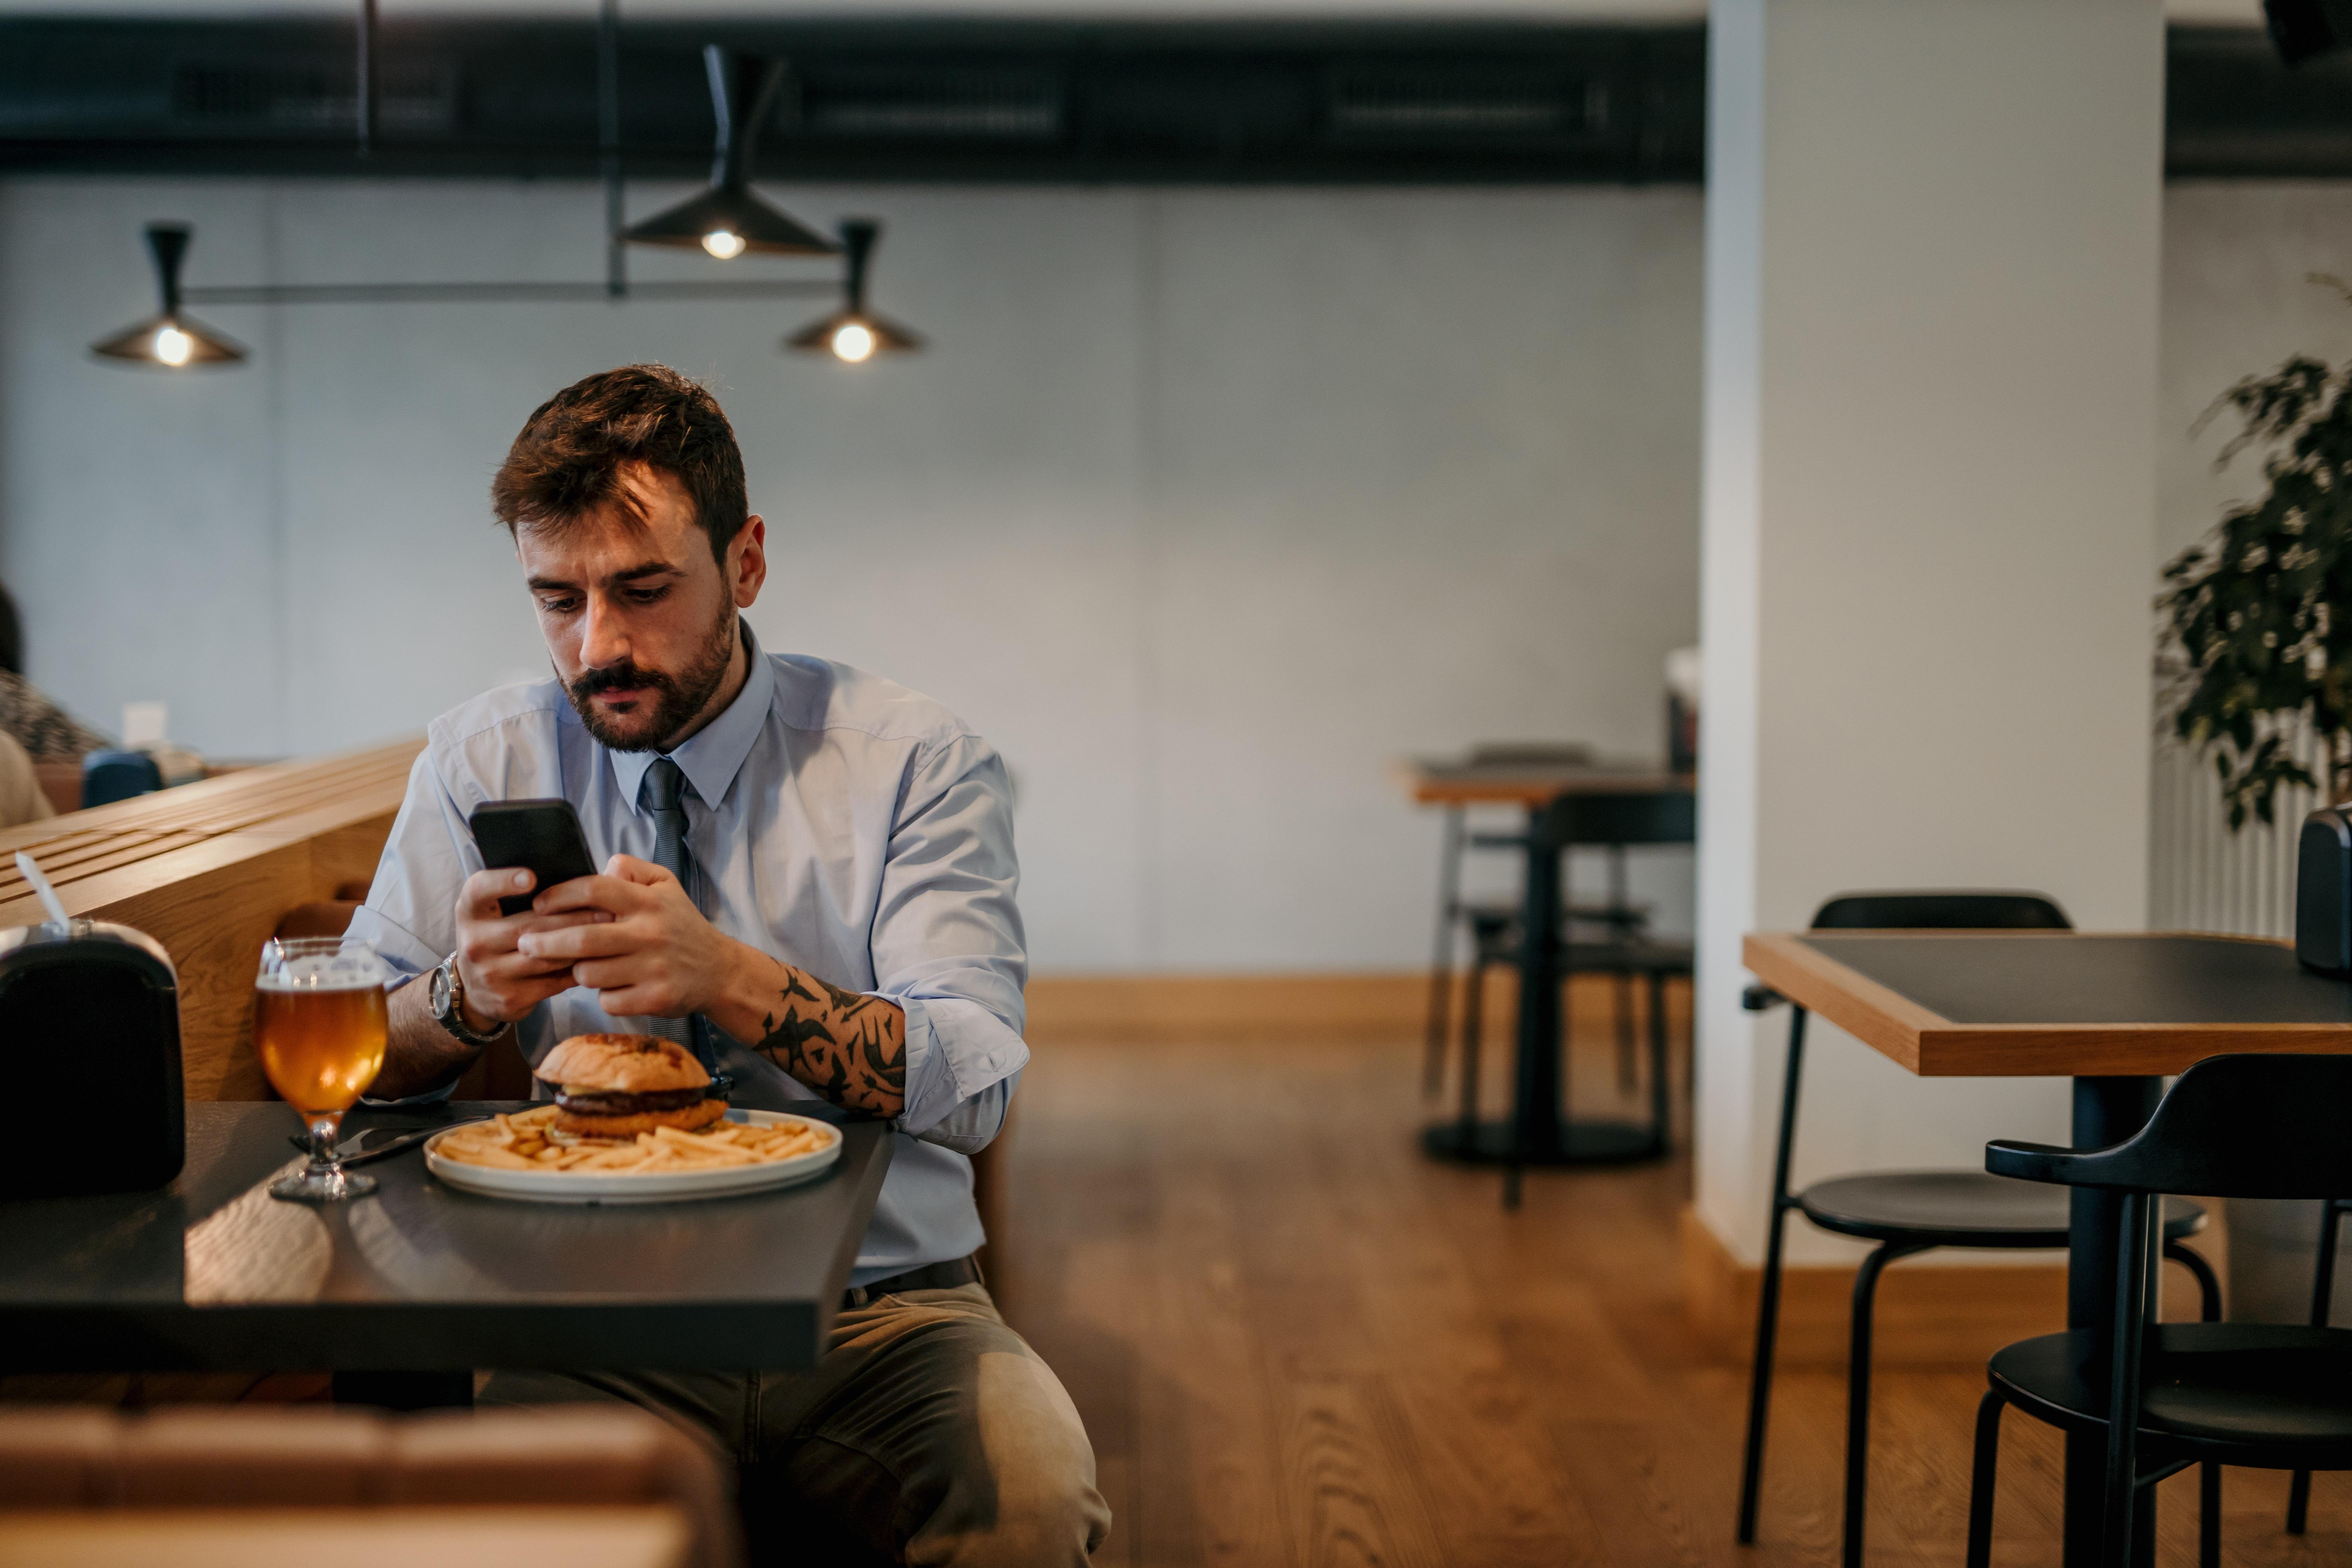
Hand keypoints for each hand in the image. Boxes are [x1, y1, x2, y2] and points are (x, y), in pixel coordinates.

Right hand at [452, 867, 609, 1026]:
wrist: (474, 990)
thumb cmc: (497, 936)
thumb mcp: (495, 911)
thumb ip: (525, 892)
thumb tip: (589, 871)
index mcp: (469, 911)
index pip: (479, 890)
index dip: (503, 882)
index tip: (532, 876)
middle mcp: (474, 942)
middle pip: (528, 926)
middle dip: (572, 916)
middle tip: (607, 909)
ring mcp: (489, 973)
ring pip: (545, 956)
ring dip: (579, 944)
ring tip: (608, 933)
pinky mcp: (509, 998)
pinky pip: (552, 981)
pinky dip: (577, 969)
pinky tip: (597, 960)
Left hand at [518, 854, 747, 1019]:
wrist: (719, 971)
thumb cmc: (682, 925)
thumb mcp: (666, 884)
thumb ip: (631, 869)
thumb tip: (601, 869)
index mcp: (649, 902)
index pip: (596, 889)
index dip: (560, 895)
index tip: (538, 904)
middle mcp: (651, 933)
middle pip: (582, 938)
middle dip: (544, 942)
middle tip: (524, 944)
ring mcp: (653, 969)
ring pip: (589, 973)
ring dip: (578, 970)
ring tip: (585, 965)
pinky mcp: (655, 999)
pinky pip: (607, 1000)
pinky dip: (604, 995)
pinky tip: (614, 986)